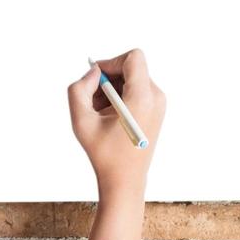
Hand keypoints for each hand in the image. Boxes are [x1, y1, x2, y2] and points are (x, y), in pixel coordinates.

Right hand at [67, 49, 164, 197]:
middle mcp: (156, 98)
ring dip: (113, 90)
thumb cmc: (103, 154)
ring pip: (133, 79)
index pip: (133, 58)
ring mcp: (159, 105)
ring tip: (101, 114)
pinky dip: (121, 98)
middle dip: (109, 79)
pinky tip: (110, 118)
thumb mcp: (81, 121)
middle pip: (132, 68)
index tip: (97, 78)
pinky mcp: (157, 111)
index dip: (111, 62)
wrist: (125, 180)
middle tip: (93, 101)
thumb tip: (93, 73)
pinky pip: (138, 91)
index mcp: (143, 98)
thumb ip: (79, 89)